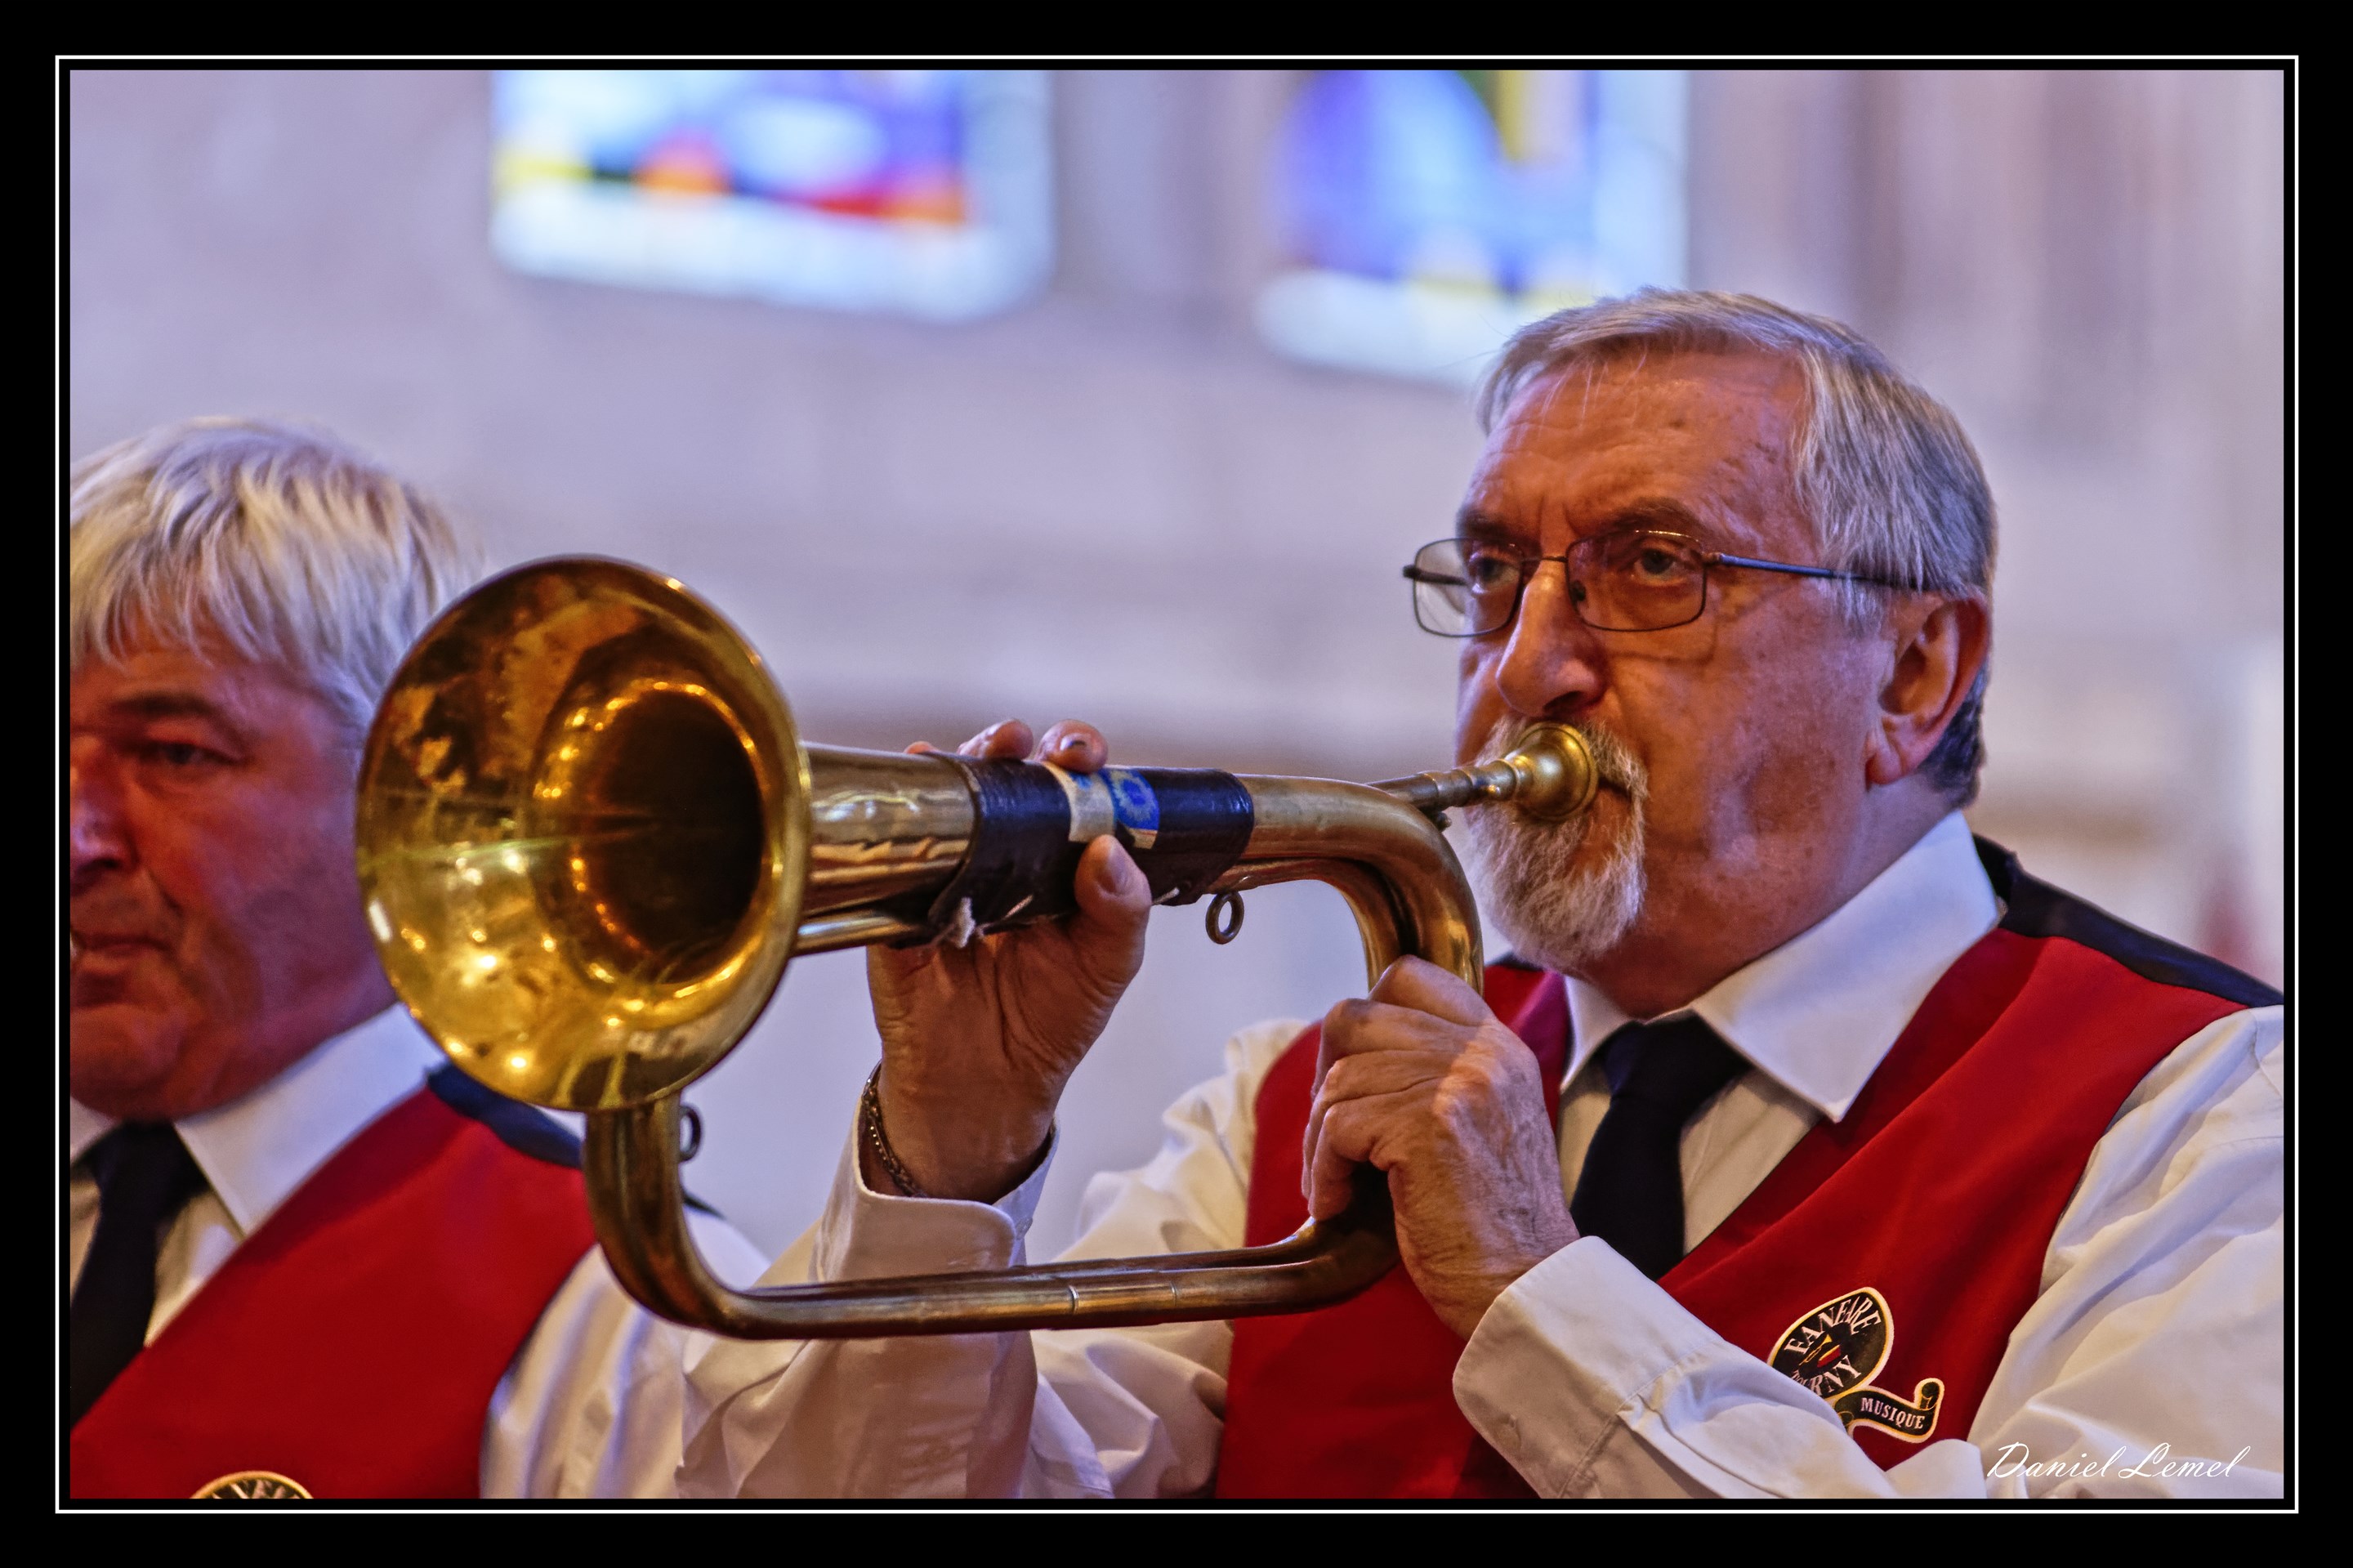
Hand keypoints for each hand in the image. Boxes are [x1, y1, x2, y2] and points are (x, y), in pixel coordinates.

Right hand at [865, 720, 1151, 1200]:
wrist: (983, 1085)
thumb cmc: (1048, 1019)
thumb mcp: (1108, 966)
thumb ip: (1122, 911)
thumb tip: (1110, 852)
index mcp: (1062, 858)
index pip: (1071, 789)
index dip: (1076, 760)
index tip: (1082, 756)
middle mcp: (1005, 850)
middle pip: (1006, 774)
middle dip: (1018, 744)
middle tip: (1032, 746)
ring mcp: (949, 866)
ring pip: (951, 796)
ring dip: (963, 764)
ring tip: (987, 755)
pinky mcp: (901, 899)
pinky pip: (897, 852)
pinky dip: (905, 821)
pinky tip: (917, 797)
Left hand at [1304, 957, 1579, 1337]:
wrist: (1525, 1288)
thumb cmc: (1493, 1226)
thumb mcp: (1483, 1126)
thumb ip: (1439, 1078)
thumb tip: (1352, 1059)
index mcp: (1497, 1047)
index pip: (1409, 977)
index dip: (1363, 1021)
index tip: (1353, 1077)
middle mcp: (1482, 1053)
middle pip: (1355, 1018)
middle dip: (1326, 1077)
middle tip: (1331, 1133)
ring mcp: (1457, 1084)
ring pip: (1339, 1081)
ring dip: (1319, 1141)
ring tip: (1335, 1183)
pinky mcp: (1427, 1126)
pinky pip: (1336, 1127)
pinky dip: (1324, 1172)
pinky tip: (1337, 1204)